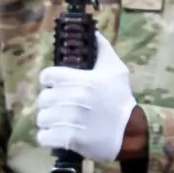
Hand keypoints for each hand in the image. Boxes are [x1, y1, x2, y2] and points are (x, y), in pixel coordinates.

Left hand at [35, 36, 136, 161]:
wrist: (131, 132)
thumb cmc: (121, 99)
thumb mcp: (116, 70)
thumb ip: (103, 49)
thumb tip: (94, 33)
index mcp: (80, 79)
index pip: (47, 75)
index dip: (50, 81)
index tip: (56, 87)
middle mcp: (73, 98)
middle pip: (43, 98)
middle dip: (50, 104)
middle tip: (60, 108)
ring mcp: (70, 119)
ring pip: (42, 118)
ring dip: (49, 122)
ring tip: (59, 123)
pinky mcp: (68, 139)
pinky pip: (44, 137)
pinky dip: (48, 138)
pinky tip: (57, 136)